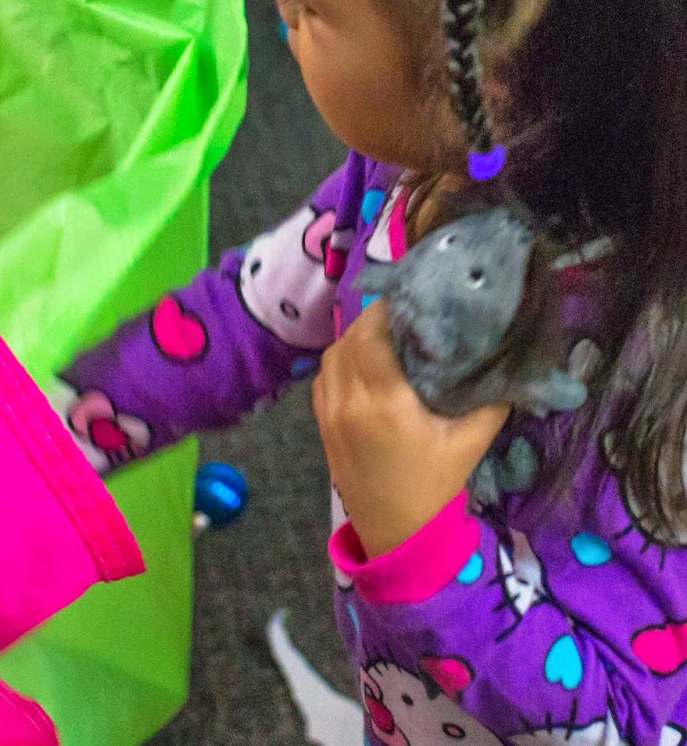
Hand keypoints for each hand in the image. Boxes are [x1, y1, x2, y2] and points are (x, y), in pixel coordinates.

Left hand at [312, 301, 506, 558]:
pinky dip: (341, 360)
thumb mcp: (470, 442)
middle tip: (405, 313)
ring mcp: (329, 412)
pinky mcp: (321, 423)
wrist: (396, 532)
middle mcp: (349, 401)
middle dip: (375, 320)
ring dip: (355, 338)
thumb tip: (508, 358)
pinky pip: (324, 376)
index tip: (413, 298)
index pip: (374, 335)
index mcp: (385, 402)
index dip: (389, 310)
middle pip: (350, 339)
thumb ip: (490, 398)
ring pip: (332, 355)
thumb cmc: (435, 486)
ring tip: (387, 334)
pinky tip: (365, 362)